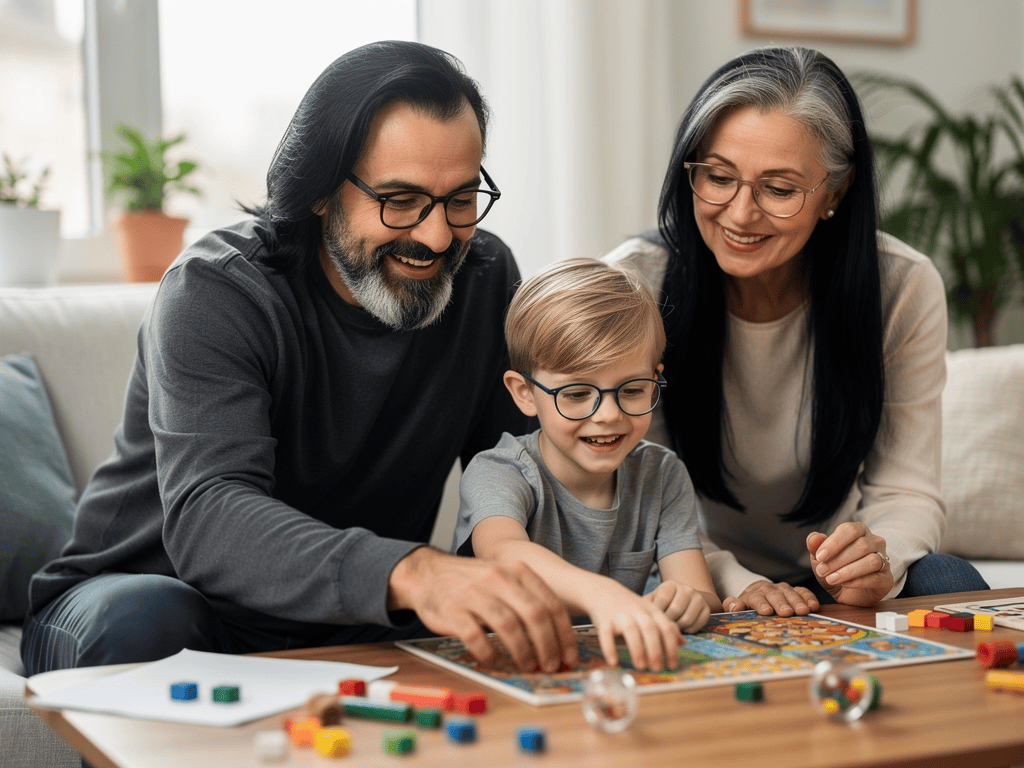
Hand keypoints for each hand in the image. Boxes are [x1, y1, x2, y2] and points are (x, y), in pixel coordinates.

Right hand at [387, 547, 577, 672]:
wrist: (429, 574)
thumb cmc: (473, 582)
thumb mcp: (505, 578)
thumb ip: (528, 599)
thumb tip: (557, 638)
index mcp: (517, 570)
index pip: (551, 604)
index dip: (564, 634)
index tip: (569, 655)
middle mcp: (499, 578)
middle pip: (534, 615)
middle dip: (548, 646)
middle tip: (551, 665)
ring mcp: (474, 594)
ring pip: (509, 627)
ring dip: (523, 653)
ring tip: (528, 666)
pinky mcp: (453, 611)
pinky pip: (477, 638)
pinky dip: (491, 654)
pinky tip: (497, 662)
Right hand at [585, 579, 682, 670]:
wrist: (604, 590)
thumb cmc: (631, 606)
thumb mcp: (651, 611)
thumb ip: (666, 625)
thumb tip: (683, 643)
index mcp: (651, 611)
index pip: (665, 628)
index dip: (671, 647)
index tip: (673, 665)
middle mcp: (637, 611)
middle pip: (649, 628)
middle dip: (655, 650)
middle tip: (657, 668)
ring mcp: (620, 614)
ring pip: (631, 630)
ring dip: (637, 649)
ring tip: (640, 666)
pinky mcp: (604, 619)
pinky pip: (606, 633)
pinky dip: (609, 647)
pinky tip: (613, 661)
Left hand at [644, 580, 710, 632]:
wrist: (686, 599)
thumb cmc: (664, 602)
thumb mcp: (654, 599)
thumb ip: (645, 605)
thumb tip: (636, 616)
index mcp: (671, 584)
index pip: (663, 599)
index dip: (656, 612)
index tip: (652, 619)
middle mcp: (687, 589)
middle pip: (675, 610)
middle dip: (667, 621)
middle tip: (662, 626)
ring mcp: (699, 599)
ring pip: (686, 620)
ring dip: (677, 627)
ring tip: (671, 626)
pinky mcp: (707, 610)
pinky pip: (695, 626)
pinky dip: (687, 631)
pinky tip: (682, 627)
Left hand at [722, 580, 818, 615]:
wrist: (757, 592)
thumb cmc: (747, 605)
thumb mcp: (737, 606)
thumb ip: (732, 606)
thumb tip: (735, 607)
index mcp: (752, 594)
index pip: (755, 597)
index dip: (761, 603)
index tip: (766, 611)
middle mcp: (767, 589)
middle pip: (773, 594)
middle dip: (780, 602)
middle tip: (787, 612)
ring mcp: (781, 588)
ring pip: (789, 592)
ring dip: (797, 601)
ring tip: (803, 611)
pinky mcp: (793, 590)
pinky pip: (802, 591)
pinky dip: (808, 597)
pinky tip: (814, 606)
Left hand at [807, 523, 893, 606]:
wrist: (847, 593)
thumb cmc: (835, 569)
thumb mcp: (821, 559)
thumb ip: (816, 547)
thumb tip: (813, 538)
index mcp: (859, 531)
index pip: (849, 530)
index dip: (834, 543)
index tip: (819, 556)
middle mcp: (875, 542)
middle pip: (861, 545)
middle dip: (838, 559)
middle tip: (821, 570)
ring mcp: (884, 560)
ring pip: (871, 561)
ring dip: (848, 571)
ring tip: (831, 579)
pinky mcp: (887, 579)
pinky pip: (876, 578)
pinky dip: (857, 581)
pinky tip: (844, 584)